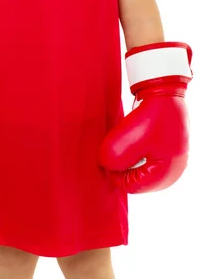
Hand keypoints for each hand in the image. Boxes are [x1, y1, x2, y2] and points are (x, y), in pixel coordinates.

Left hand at [98, 41, 192, 193]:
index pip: (133, 186)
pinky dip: (135, 153)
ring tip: (123, 141)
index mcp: (167, 173)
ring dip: (127, 159)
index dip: (115, 173)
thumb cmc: (151, 115)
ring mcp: (171, 162)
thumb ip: (114, 157)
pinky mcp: (167, 152)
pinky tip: (130, 140)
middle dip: (122, 167)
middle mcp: (173, 172)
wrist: (164, 91)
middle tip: (113, 148)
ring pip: (140, 170)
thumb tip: (106, 165)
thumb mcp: (129, 137)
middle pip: (138, 180)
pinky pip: (145, 161)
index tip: (106, 155)